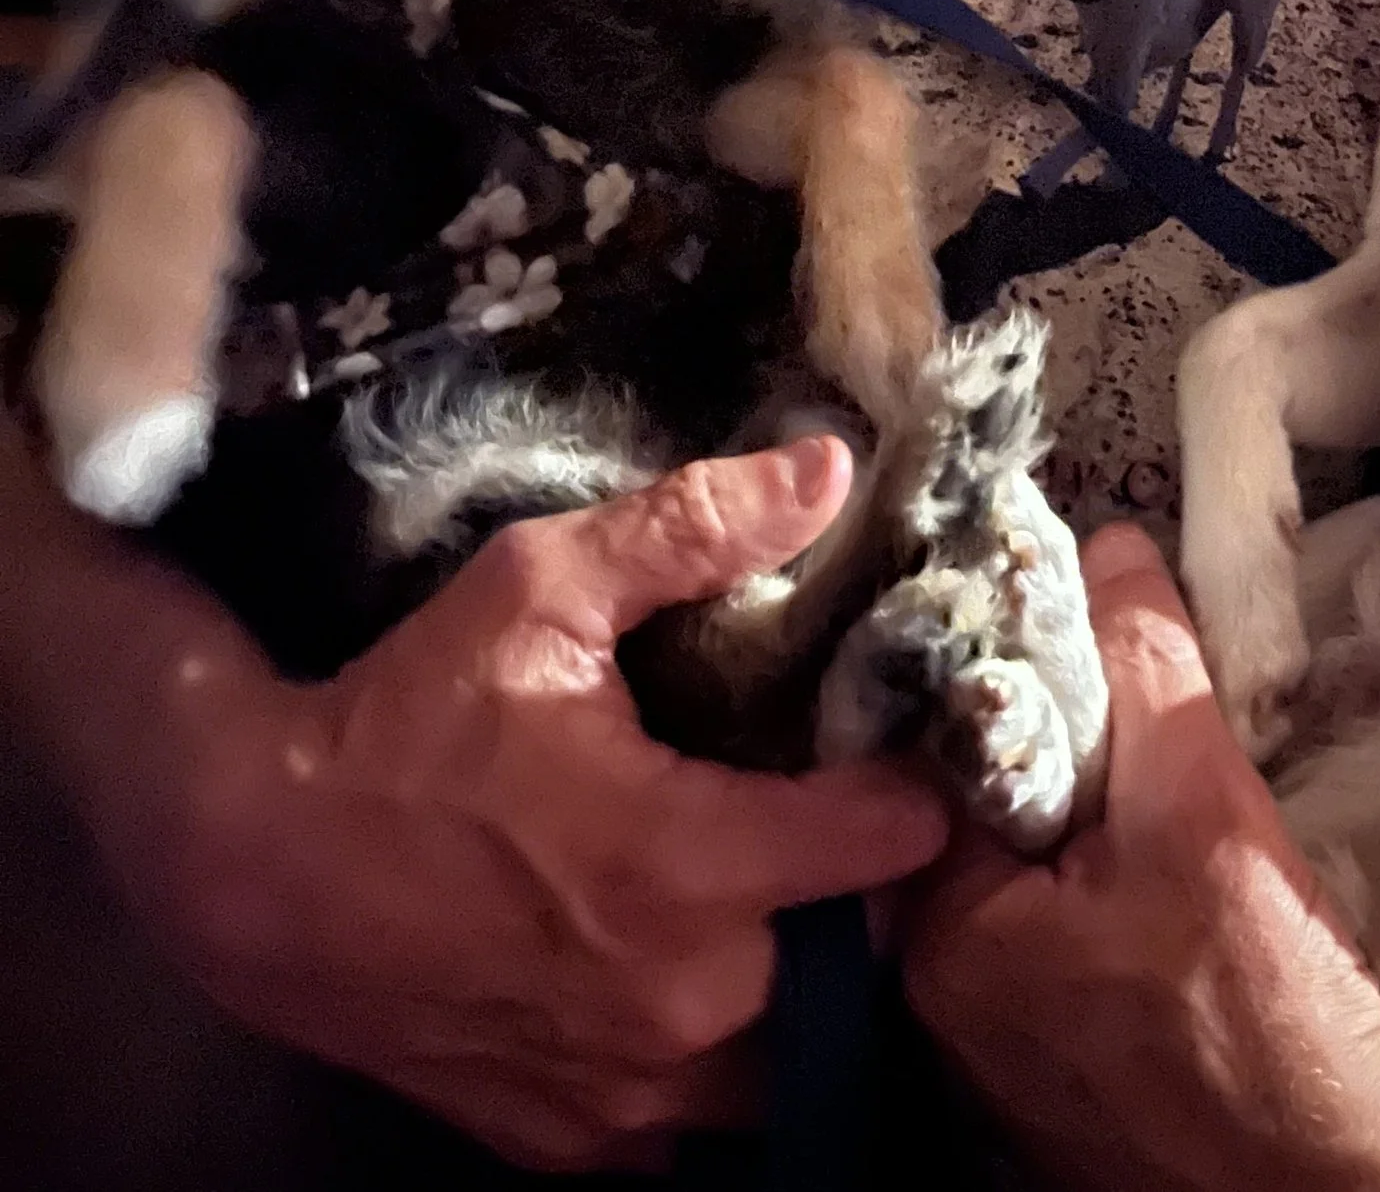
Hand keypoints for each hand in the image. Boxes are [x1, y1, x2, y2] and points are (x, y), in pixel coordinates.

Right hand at [118, 436, 948, 1168]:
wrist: (251, 866)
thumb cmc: (403, 716)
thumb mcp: (541, 588)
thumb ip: (695, 529)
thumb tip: (828, 468)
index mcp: (689, 869)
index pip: (888, 846)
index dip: (914, 787)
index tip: (909, 747)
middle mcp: (679, 1003)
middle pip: (855, 962)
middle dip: (869, 896)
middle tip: (846, 816)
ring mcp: (624, 1092)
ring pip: (786, 1058)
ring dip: (800, 987)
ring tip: (782, 897)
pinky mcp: (569, 1139)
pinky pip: (693, 1121)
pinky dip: (711, 1056)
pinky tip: (687, 969)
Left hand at [904, 521, 1379, 1191]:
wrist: (1342, 1182)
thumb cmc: (1264, 1020)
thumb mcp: (1203, 813)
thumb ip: (1146, 672)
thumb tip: (1111, 548)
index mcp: (934, 933)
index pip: (939, 745)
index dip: (1001, 659)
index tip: (1044, 586)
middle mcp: (937, 996)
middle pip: (984, 804)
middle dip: (1052, 731)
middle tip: (1120, 661)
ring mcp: (997, 1043)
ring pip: (1030, 866)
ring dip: (1087, 802)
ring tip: (1158, 742)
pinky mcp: (1061, 1069)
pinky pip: (1064, 929)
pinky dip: (1108, 875)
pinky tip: (1164, 846)